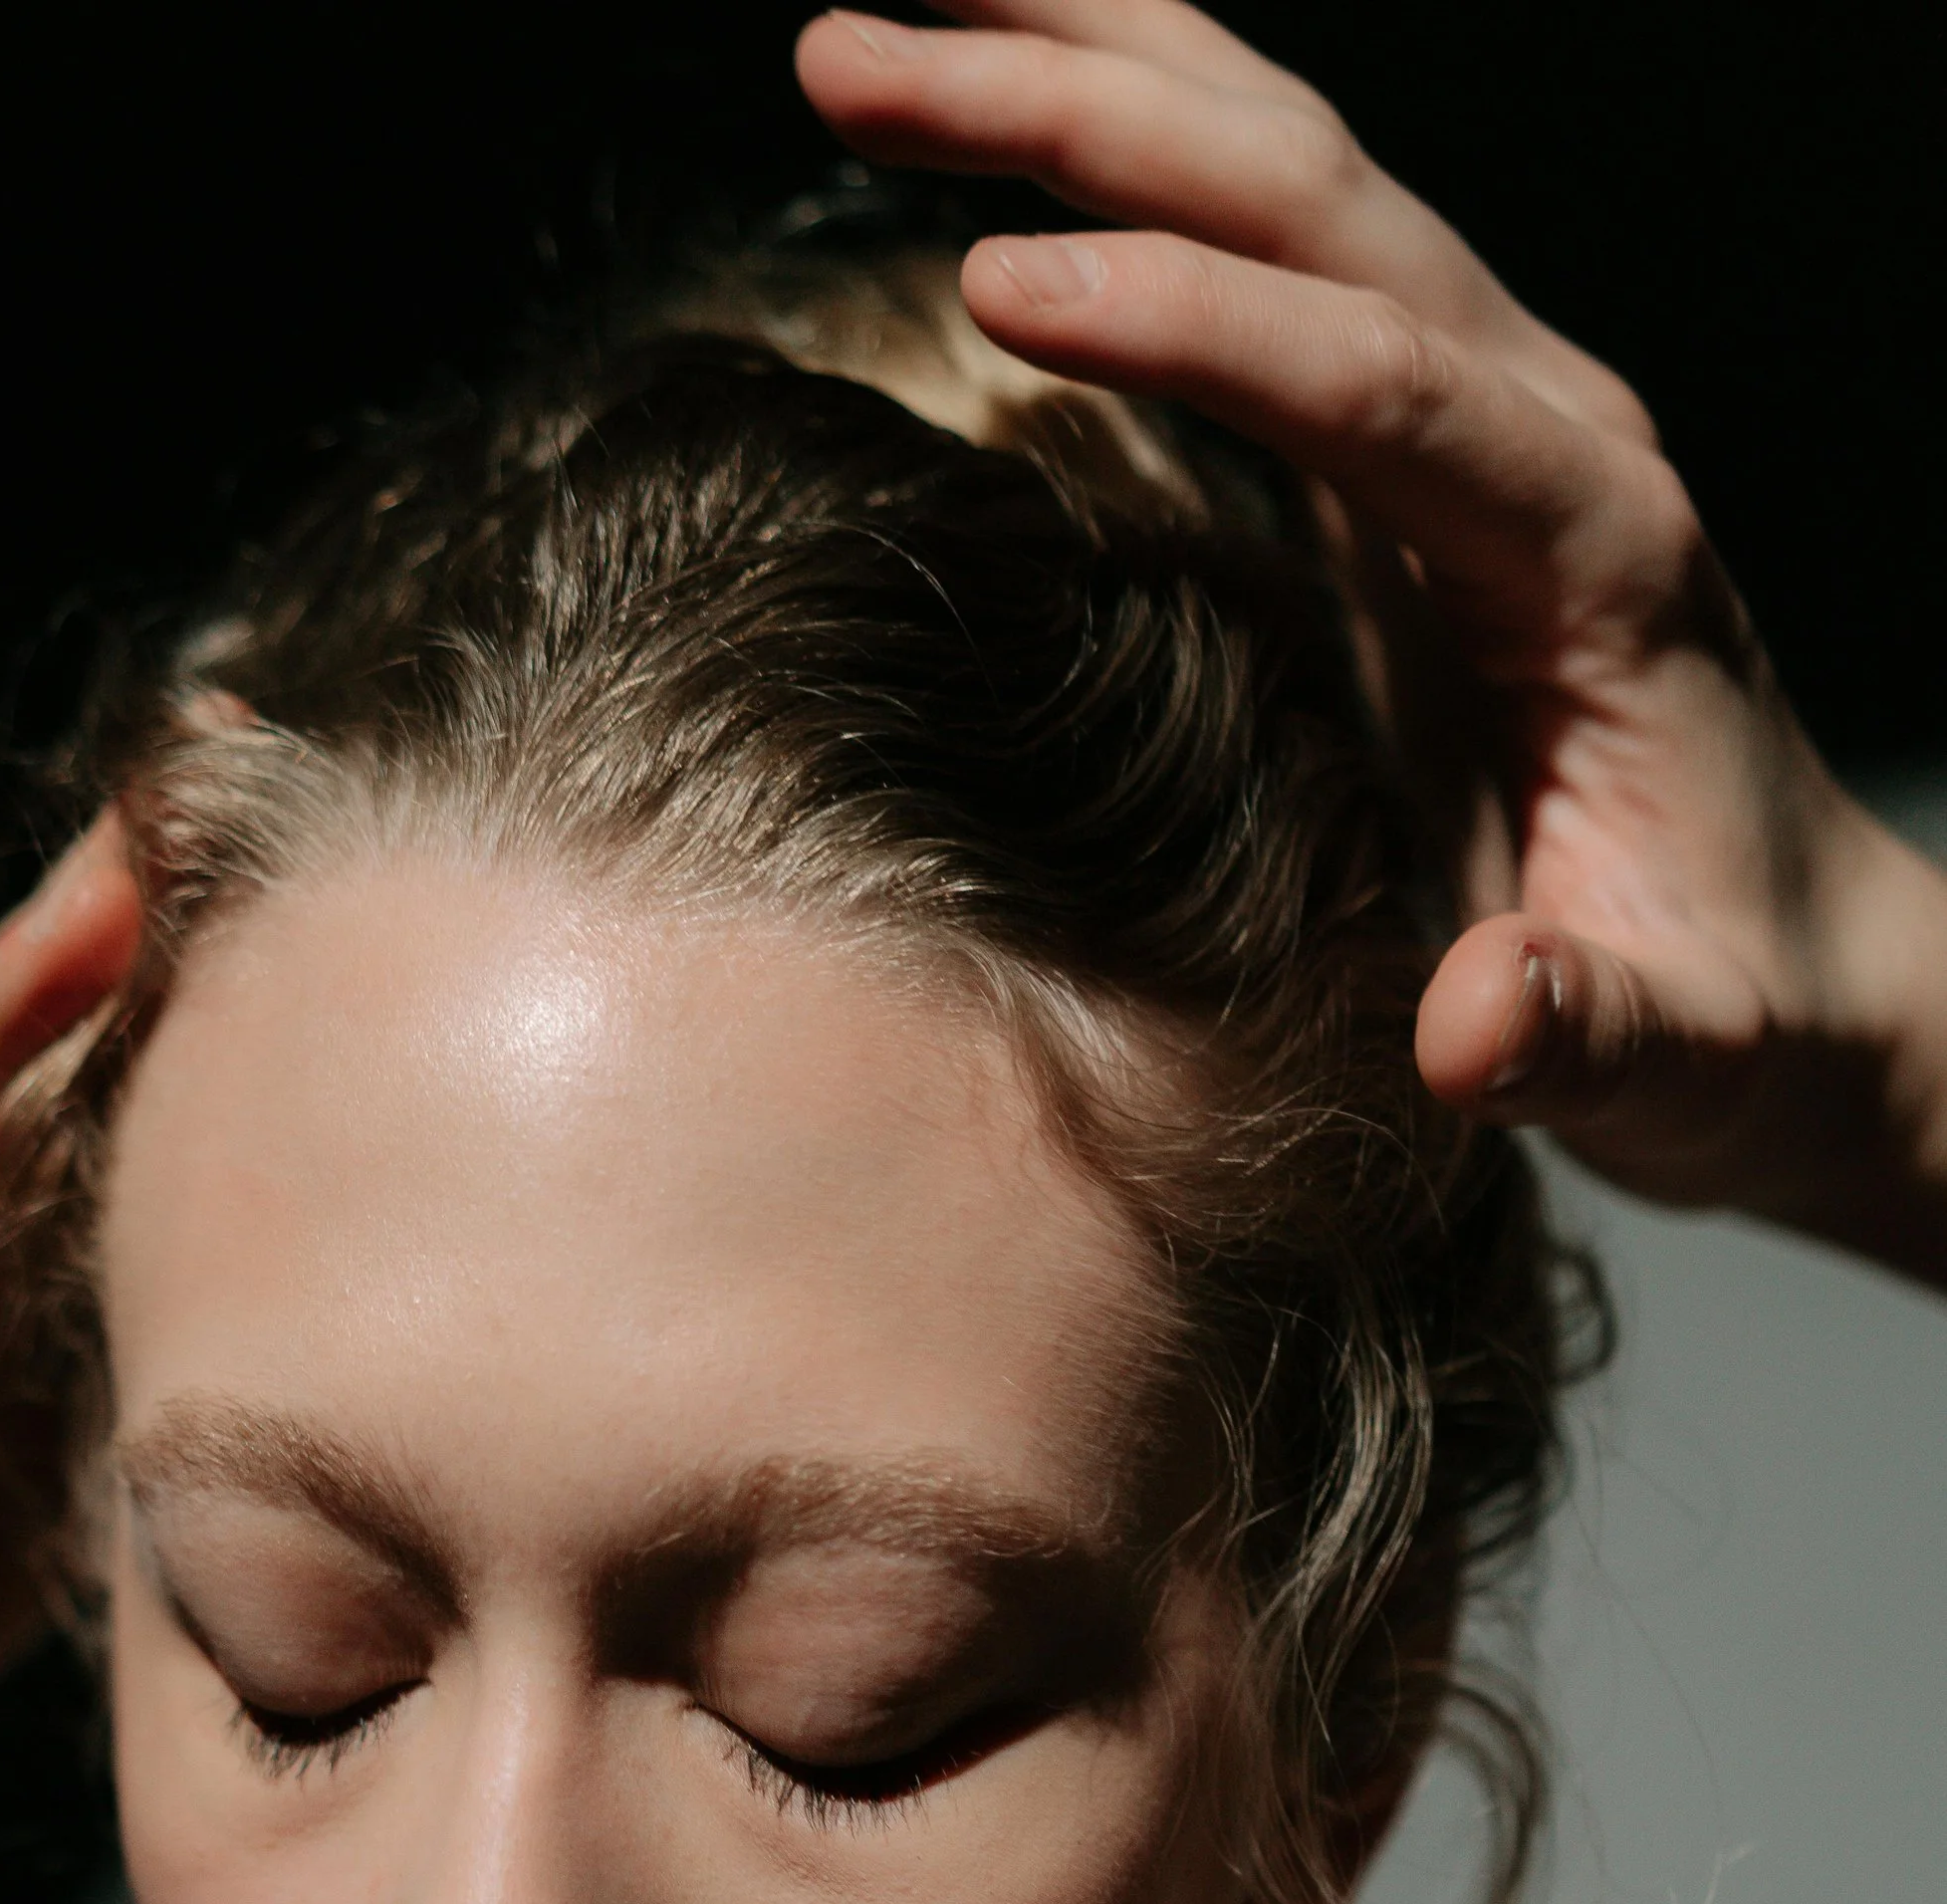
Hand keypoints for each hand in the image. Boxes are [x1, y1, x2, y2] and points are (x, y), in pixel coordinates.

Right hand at [796, 6, 1946, 1282]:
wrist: (1806, 965)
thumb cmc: (1729, 1010)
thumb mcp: (1679, 1053)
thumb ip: (1583, 1028)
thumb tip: (1480, 1026)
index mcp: (1598, 550)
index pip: (1379, 385)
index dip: (1192, 325)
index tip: (996, 287)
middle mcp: (1544, 429)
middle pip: (1309, 198)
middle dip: (1079, 113)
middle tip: (843, 61)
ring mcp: (1475, 414)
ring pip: (1283, 169)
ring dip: (1084, 81)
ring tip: (877, 28)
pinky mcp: (1410, 443)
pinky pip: (1267, 249)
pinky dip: (1134, 153)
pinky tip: (1003, 116)